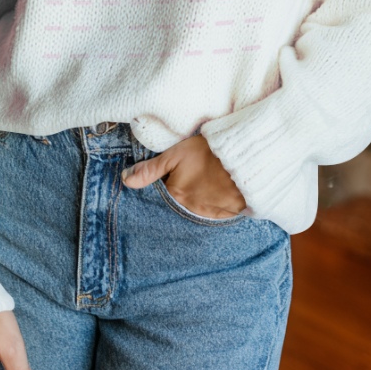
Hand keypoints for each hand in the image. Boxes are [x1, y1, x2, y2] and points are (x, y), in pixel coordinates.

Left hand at [121, 133, 246, 218]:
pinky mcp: (224, 215)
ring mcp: (207, 214)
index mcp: (174, 196)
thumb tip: (125, 180)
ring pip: (193, 210)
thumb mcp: (175, 155)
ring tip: (201, 187)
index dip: (164, 186)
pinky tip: (214, 193)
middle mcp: (188, 210)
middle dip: (179, 196)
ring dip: (195, 201)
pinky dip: (210, 205)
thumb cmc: (209, 154)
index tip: (169, 178)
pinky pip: (211, 214)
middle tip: (188, 182)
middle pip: (177, 205)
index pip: (161, 196)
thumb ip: (150, 169)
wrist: (245, 161)